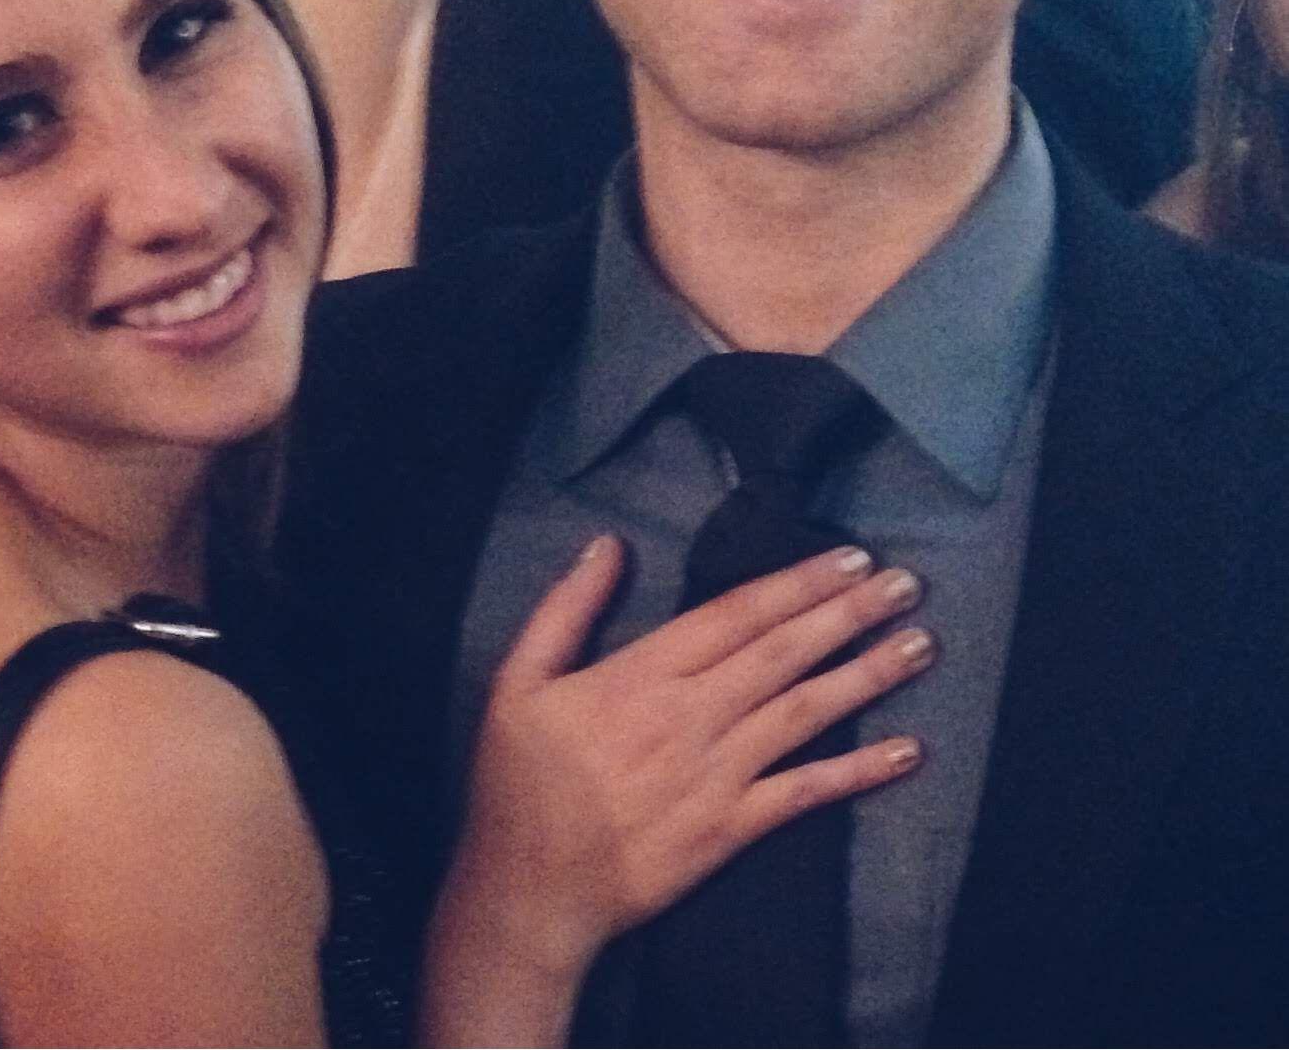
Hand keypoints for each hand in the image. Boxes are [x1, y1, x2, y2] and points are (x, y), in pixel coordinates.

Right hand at [443, 539, 929, 986]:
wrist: (530, 892)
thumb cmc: (520, 783)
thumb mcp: (517, 680)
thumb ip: (566, 608)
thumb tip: (608, 545)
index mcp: (642, 674)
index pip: (736, 614)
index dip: (796, 583)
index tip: (846, 557)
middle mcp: (692, 716)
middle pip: (784, 653)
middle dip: (849, 613)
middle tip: (905, 585)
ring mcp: (718, 775)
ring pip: (805, 713)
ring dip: (867, 675)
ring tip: (920, 645)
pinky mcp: (732, 829)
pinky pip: (806, 794)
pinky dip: (859, 771)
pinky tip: (906, 751)